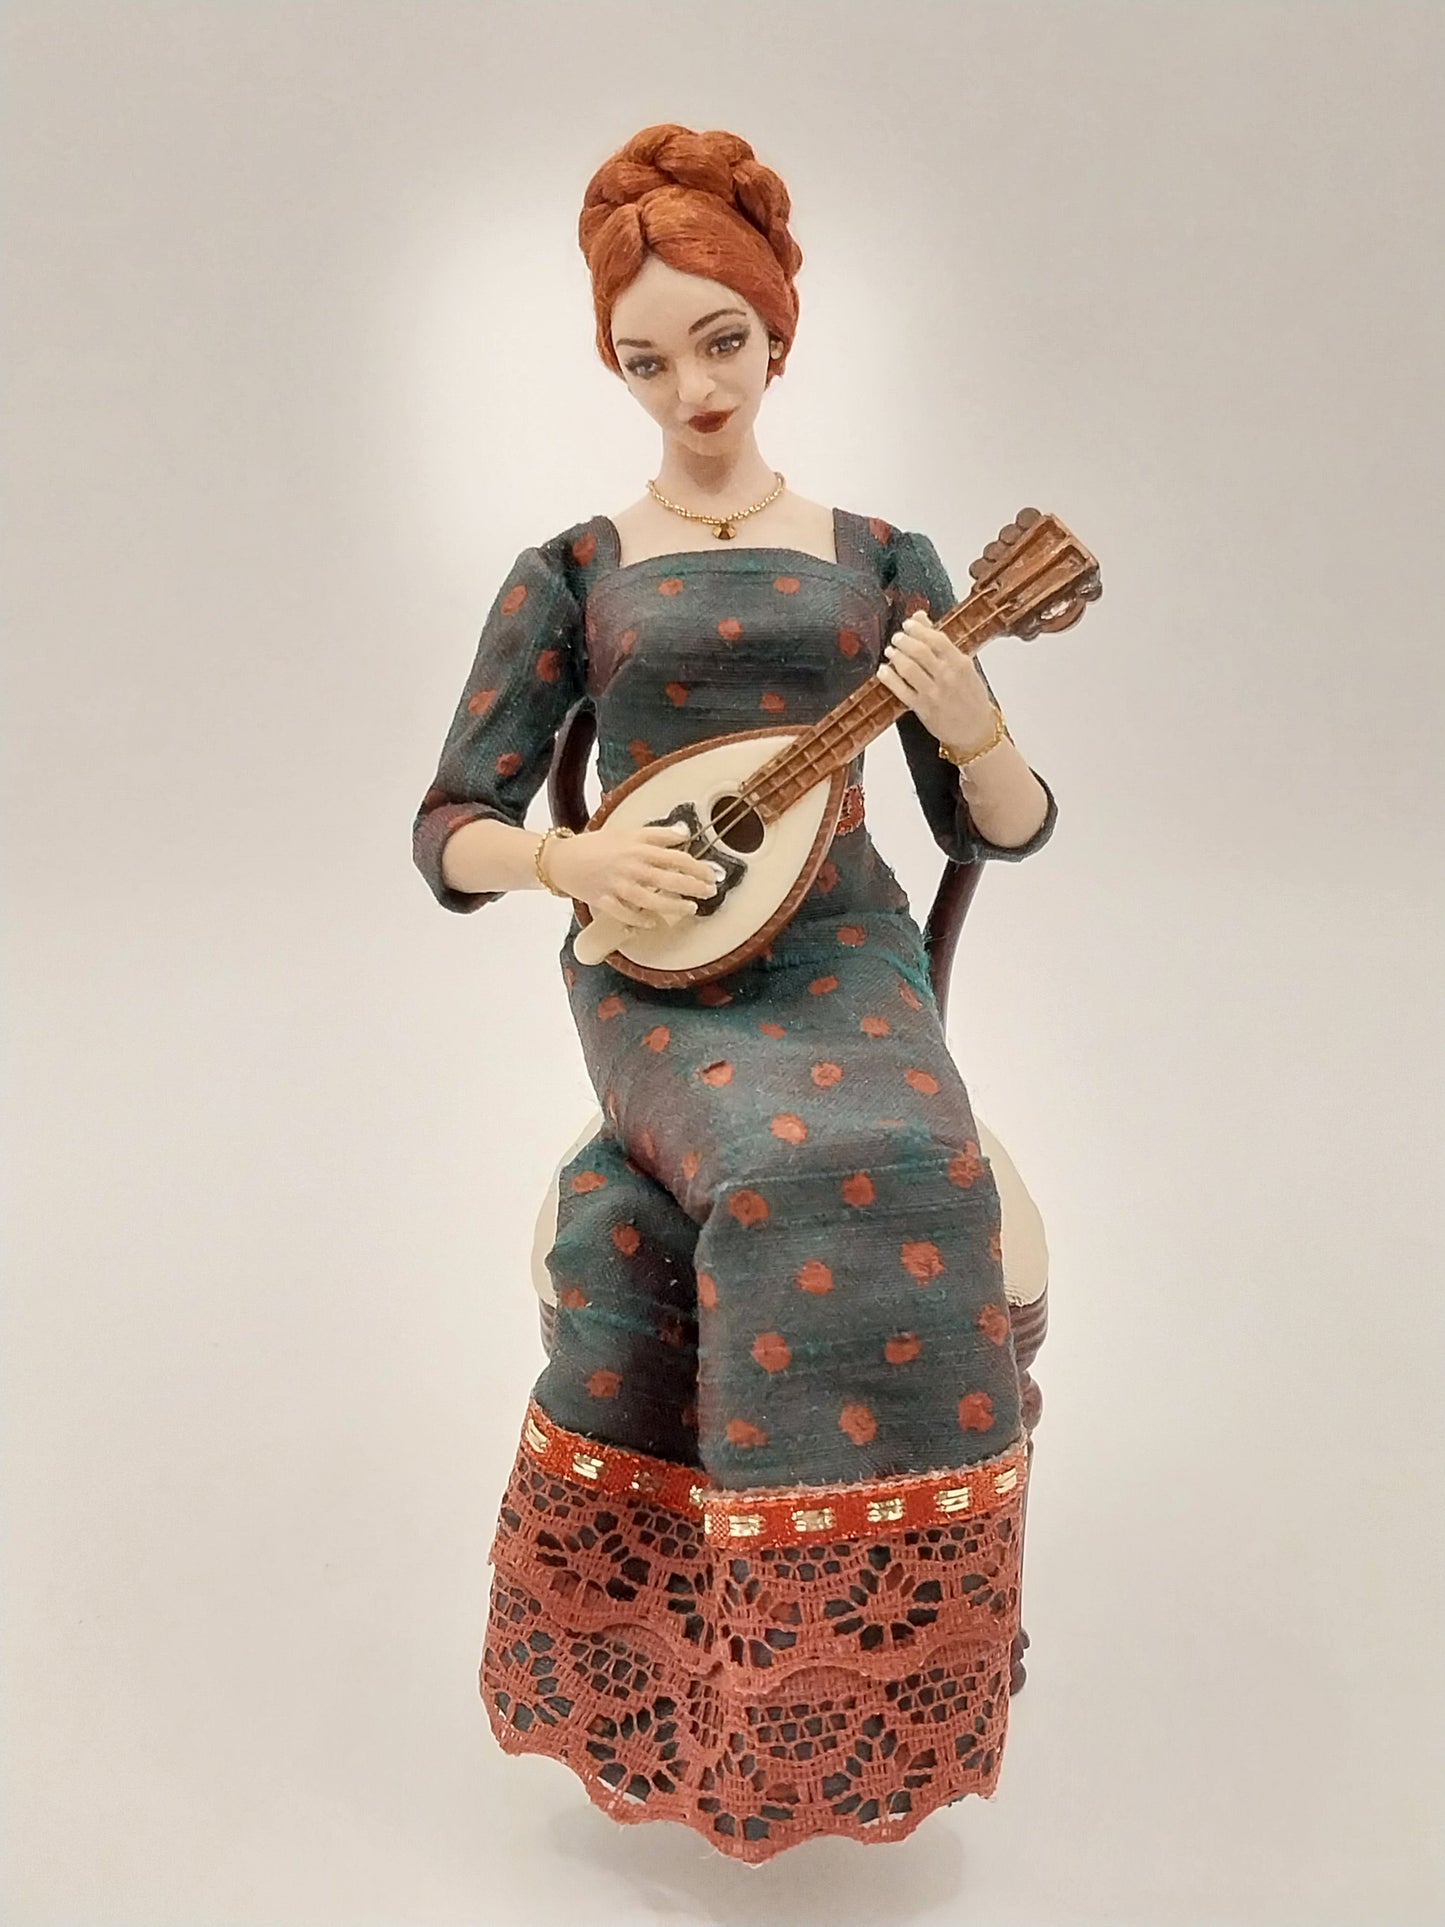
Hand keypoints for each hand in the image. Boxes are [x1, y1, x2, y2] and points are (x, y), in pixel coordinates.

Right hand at [547, 820, 720, 931]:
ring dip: (673, 906)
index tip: (712, 874)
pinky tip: (653, 922)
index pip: (676, 857)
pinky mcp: (603, 901)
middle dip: (693, 887)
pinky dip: (640, 920)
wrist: (562, 859)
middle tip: (710, 892)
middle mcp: (630, 867)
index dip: (698, 867)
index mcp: (637, 848)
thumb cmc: (597, 844)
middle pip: (669, 879)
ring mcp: (617, 886)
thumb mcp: (627, 832)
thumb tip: (684, 833)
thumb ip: (656, 834)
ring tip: (691, 908)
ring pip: (651, 900)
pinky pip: (625, 914)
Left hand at [876, 612, 998, 754]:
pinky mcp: (922, 708)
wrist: (975, 730)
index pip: (937, 639)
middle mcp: (947, 677)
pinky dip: (889, 678)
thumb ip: (941, 643)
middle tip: (897, 638)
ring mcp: (934, 693)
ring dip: (895, 657)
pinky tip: (883, 671)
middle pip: (919, 651)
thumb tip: (921, 617)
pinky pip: (901, 690)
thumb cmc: (970, 697)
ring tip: (890, 652)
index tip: (908, 624)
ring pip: (908, 669)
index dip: (918, 629)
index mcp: (960, 663)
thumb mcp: (963, 667)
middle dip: (903, 641)